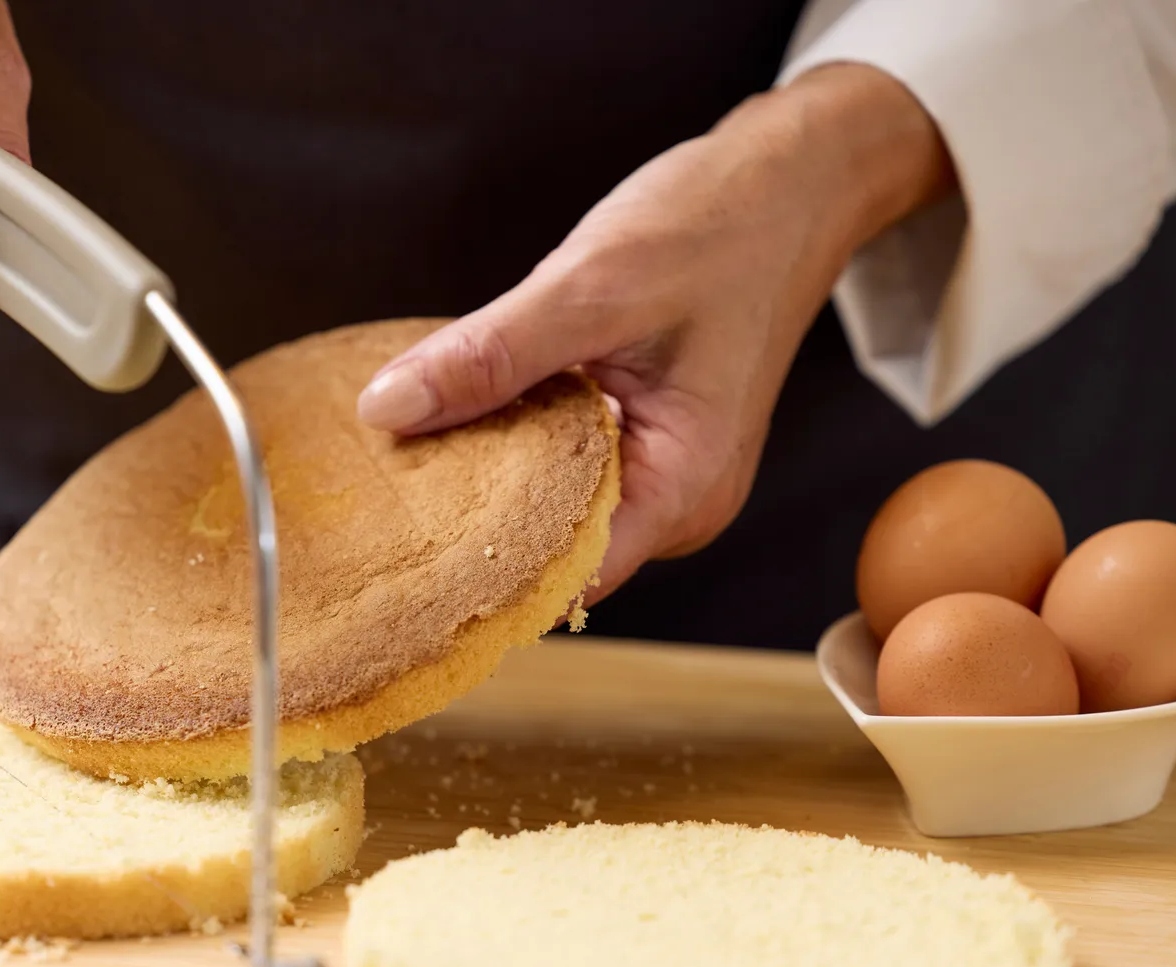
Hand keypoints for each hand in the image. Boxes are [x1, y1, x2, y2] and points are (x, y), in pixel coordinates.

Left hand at [358, 64, 954, 604]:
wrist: (793, 182)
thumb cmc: (720, 226)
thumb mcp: (591, 286)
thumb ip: (490, 354)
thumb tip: (386, 410)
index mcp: (683, 488)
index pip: (563, 576)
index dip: (479, 564)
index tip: (399, 539)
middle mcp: (679, 502)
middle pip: (551, 547)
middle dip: (471, 520)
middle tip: (383, 484)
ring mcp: (666, 475)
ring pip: (551, 502)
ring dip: (489, 473)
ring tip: (413, 445)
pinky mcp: (646, 442)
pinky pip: (565, 463)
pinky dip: (517, 439)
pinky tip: (467, 411)